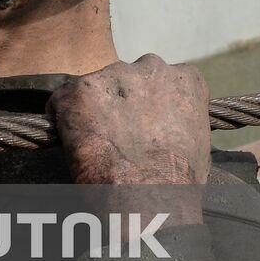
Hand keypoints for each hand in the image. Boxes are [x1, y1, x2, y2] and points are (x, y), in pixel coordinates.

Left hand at [48, 54, 210, 225]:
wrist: (146, 193)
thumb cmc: (177, 181)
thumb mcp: (197, 143)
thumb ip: (180, 122)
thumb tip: (168, 131)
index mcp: (184, 78)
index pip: (161, 78)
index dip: (147, 101)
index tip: (141, 120)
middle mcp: (150, 67)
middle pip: (126, 78)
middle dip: (120, 100)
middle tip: (117, 132)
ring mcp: (112, 75)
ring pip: (94, 88)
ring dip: (92, 109)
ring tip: (96, 142)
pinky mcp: (77, 90)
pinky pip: (62, 100)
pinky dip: (63, 118)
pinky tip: (73, 142)